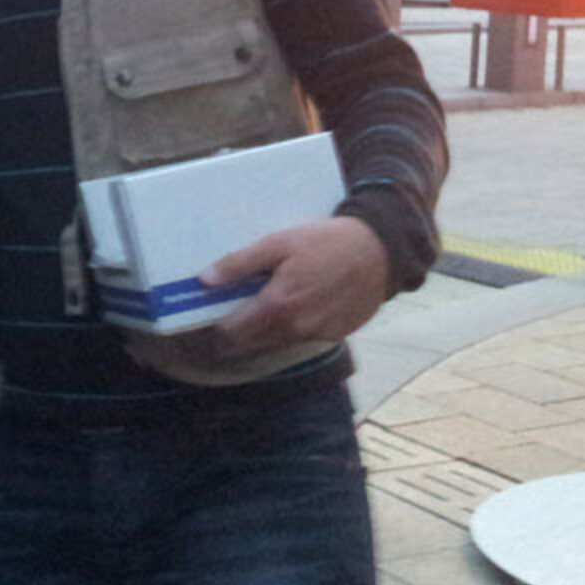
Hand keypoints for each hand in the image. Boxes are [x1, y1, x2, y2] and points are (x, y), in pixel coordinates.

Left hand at [200, 216, 391, 350]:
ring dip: (265, 329)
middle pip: (251, 342)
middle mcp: (295, 329)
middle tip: (236, 306)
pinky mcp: (334, 335)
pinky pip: (301, 337)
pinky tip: (298, 303)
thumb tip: (205, 280)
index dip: (219, 325)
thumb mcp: (278, 243)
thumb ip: (240, 264)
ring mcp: (316, 335)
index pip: (233, 333)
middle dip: (239, 330)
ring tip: (267, 301)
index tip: (214, 311)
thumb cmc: (326, 242)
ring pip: (276, 342)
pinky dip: (292, 326)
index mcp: (277, 307)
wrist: (379, 251)